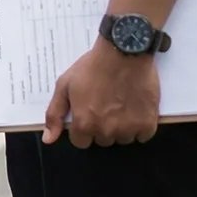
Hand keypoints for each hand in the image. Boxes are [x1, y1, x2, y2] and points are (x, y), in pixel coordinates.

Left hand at [43, 40, 160, 148]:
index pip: (81, 142)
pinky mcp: (148, 125)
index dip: (82, 127)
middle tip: (103, 104)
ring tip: (119, 104)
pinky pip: (142, 136)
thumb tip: (48, 139)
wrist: (123, 54)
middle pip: (102, 140)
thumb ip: (55, 114)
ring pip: (122, 138)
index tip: (86, 113)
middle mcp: (106, 132)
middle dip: (100, 126)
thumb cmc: (91, 68)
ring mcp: (128, 130)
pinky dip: (139, 125)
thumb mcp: (64, 85)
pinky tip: (134, 107)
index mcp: (84, 124)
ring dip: (120, 127)